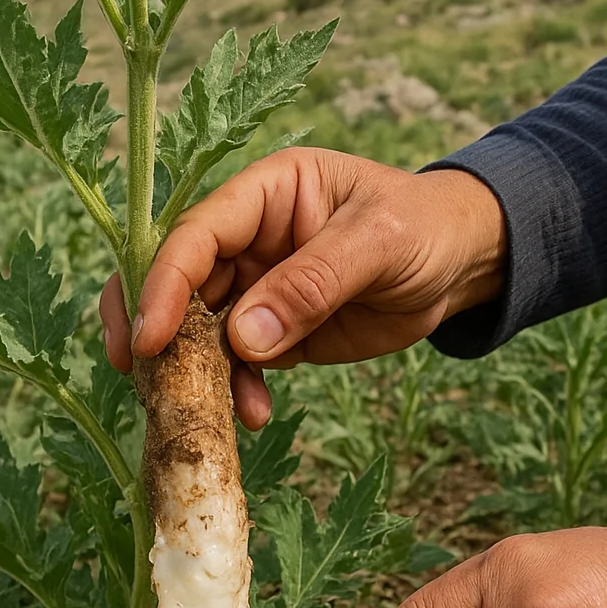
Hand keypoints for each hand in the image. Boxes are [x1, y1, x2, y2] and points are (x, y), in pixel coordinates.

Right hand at [100, 147, 506, 428]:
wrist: (464, 264)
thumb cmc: (425, 226)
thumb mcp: (379, 242)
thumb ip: (312, 283)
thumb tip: (242, 337)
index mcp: (264, 193)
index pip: (196, 235)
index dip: (164, 283)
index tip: (148, 338)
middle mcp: (247, 238)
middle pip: (176, 283)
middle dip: (155, 332)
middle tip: (142, 379)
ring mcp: (256, 286)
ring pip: (198, 332)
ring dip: (198, 374)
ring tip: (214, 414)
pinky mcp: (273, 331)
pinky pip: (235, 364)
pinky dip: (235, 392)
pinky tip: (254, 414)